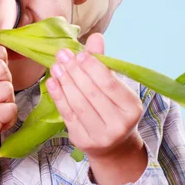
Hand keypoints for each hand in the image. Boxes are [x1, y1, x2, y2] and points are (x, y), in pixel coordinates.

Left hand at [46, 34, 147, 184]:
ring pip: (78, 104)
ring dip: (65, 82)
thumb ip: (104, 63)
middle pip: (92, 93)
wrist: (114, 146)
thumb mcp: (116, 87)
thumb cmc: (115, 110)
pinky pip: (68, 115)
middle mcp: (119, 124)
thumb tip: (95, 37)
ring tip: (56, 66)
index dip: (92, 67)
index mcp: (132, 108)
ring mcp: (101, 135)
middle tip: (63, 55)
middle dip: (75, 71)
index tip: (79, 53)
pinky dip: (59, 97)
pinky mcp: (83, 141)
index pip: (109, 84)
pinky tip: (52, 82)